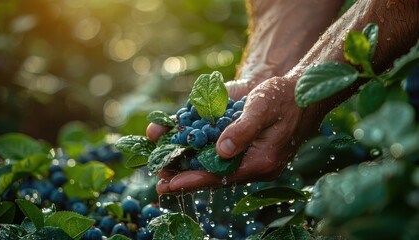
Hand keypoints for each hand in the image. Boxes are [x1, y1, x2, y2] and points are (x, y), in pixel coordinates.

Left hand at [155, 76, 321, 193]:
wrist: (300, 91)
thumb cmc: (285, 97)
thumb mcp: (263, 108)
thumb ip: (244, 130)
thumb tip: (222, 151)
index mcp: (261, 161)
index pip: (222, 176)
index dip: (194, 180)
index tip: (170, 184)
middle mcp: (251, 162)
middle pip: (214, 175)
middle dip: (186, 178)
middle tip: (159, 184)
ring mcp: (246, 154)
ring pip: (213, 165)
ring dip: (188, 165)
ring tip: (161, 169)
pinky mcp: (241, 143)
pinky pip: (217, 151)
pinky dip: (196, 150)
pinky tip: (178, 145)